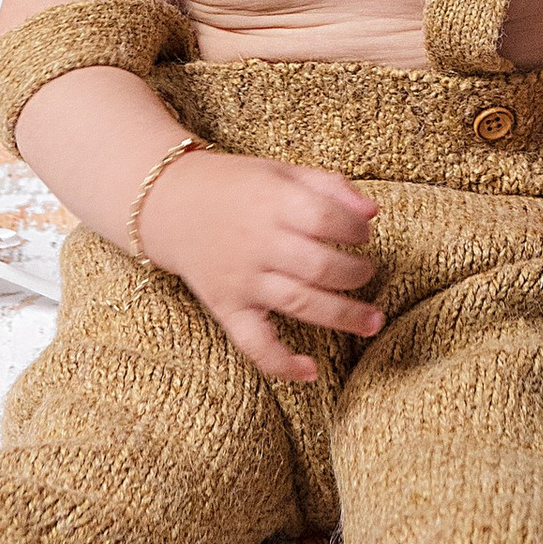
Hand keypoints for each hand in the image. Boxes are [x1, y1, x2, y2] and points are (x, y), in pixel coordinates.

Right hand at [139, 147, 381, 381]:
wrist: (170, 204)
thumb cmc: (236, 186)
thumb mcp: (281, 172)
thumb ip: (329, 186)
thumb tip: (372, 213)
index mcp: (273, 201)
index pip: (326, 218)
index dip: (355, 229)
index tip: (362, 234)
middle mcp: (258, 242)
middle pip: (320, 266)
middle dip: (357, 273)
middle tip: (367, 271)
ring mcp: (242, 279)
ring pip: (301, 304)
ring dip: (344, 316)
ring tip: (373, 321)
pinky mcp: (227, 307)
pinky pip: (254, 343)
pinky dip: (282, 363)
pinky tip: (311, 372)